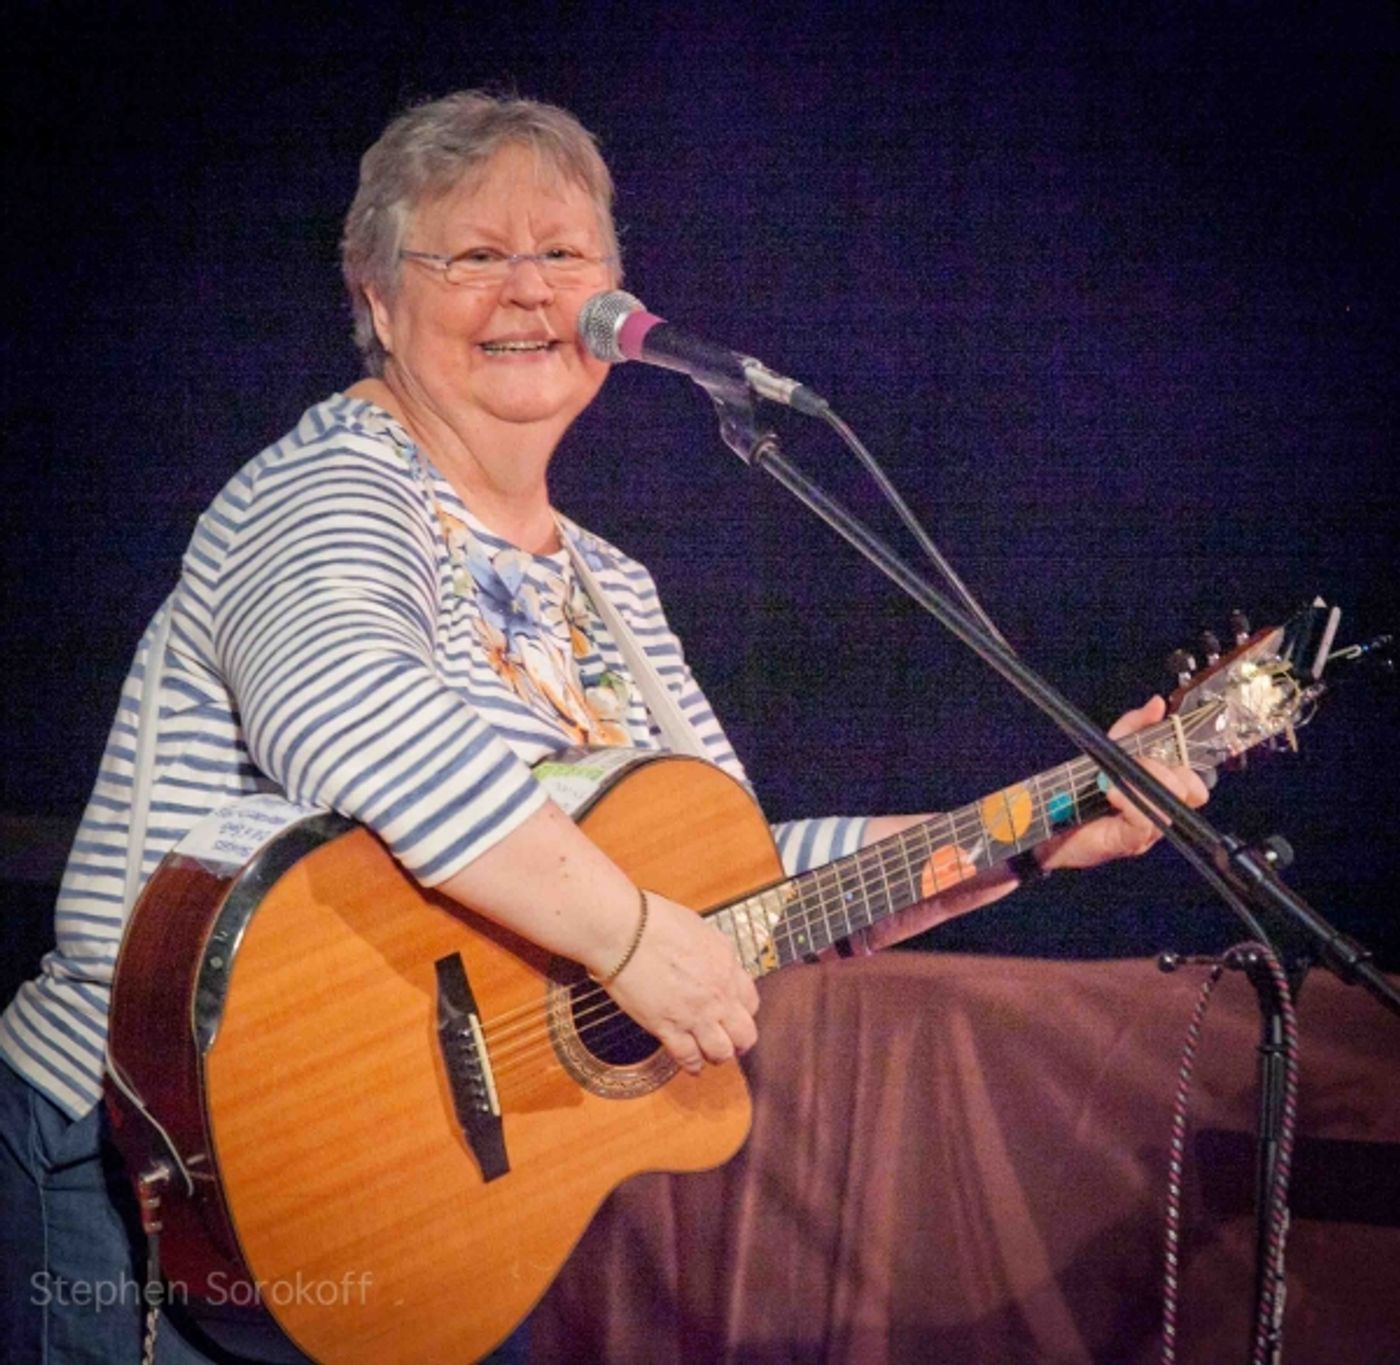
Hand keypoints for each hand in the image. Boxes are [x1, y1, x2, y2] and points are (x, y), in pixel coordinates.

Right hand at [602, 893, 759, 1074]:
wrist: (626, 932)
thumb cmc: (654, 922)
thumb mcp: (699, 931)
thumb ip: (711, 954)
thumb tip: (710, 962)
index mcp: (727, 965)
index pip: (751, 1002)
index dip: (743, 1012)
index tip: (734, 1014)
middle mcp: (718, 994)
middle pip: (745, 1033)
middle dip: (739, 1041)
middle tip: (730, 1042)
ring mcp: (695, 1014)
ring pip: (722, 1052)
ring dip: (717, 1056)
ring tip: (710, 1055)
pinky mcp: (668, 1028)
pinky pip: (688, 1058)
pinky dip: (692, 1066)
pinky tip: (691, 1066)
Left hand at [1040, 695, 1210, 871]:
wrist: (1051, 821)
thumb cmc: (1082, 788)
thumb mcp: (1110, 748)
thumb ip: (1134, 726)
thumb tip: (1157, 704)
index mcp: (1162, 791)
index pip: (1194, 783)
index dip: (1184, 766)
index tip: (1159, 751)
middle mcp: (1161, 812)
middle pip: (1188, 792)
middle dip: (1163, 771)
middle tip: (1135, 764)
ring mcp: (1147, 830)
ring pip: (1169, 806)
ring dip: (1144, 784)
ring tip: (1117, 780)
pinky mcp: (1128, 841)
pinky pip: (1144, 822)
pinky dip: (1131, 802)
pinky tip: (1113, 793)